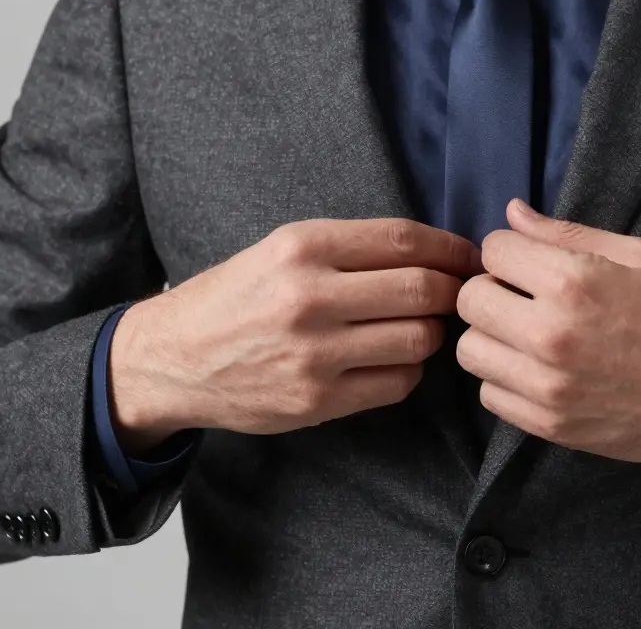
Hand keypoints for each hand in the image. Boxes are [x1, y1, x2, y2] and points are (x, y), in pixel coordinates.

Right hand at [109, 219, 481, 453]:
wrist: (170, 360)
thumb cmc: (236, 298)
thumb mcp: (282, 249)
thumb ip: (352, 249)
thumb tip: (436, 253)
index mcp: (302, 246)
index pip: (405, 240)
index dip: (451, 248)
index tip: (470, 257)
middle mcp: (308, 296)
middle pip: (424, 289)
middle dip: (454, 291)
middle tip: (458, 295)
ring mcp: (313, 353)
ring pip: (419, 339)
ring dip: (434, 333)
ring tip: (421, 327)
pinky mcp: (315, 400)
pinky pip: (397, 383)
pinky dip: (409, 370)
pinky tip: (393, 360)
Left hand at [456, 199, 640, 468]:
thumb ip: (568, 234)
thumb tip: (513, 213)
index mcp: (575, 281)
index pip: (493, 249)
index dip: (512, 251)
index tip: (533, 263)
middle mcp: (553, 334)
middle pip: (470, 299)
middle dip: (494, 290)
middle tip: (526, 298)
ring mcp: (548, 386)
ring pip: (470, 351)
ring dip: (493, 337)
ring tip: (530, 336)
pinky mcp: (551, 426)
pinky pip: (490, 396)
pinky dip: (505, 380)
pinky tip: (539, 371)